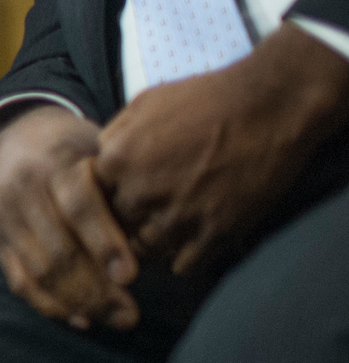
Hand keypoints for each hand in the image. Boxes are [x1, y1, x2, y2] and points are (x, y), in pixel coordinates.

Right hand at [0, 103, 139, 329]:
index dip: (104, 242)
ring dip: (79, 304)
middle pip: (59, 248)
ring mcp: (6, 216)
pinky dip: (51, 306)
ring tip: (116, 320)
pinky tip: (81, 320)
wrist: (25, 140)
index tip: (131, 276)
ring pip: (40, 271)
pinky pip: (20, 282)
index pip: (79, 205)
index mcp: (59, 163)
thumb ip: (126, 186)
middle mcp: (26, 188)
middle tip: (131, 316)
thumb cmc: (85, 154)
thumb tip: (166, 231)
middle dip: (97, 289)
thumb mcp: (106, 152)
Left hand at [96, 24, 348, 274]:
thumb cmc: (207, 98)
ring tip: (174, 225)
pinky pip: (183, 265)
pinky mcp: (214, 233)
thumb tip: (97, 160)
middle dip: (129, 223)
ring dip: (156, 243)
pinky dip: (187, 256)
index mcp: (116, 161)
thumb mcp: (145, 103)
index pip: (91, 199)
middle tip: (150, 214)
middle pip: (117, 227)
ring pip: (146, 251)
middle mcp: (141, 193)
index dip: (108, 198)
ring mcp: (178, 217)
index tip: (123, 196)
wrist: (271, 104)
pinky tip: (196, 236)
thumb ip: (113, 136)